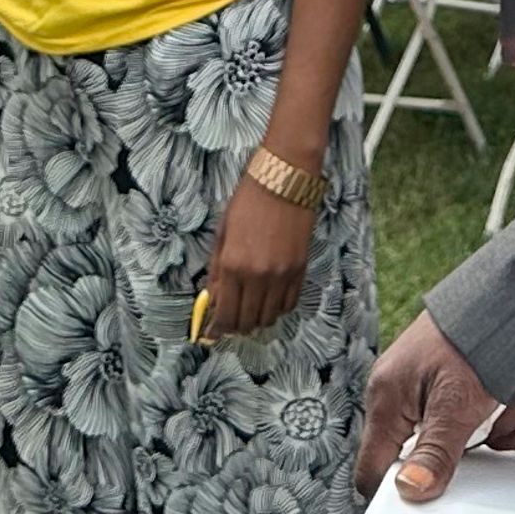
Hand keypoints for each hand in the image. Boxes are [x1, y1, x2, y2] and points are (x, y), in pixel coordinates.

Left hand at [199, 171, 316, 340]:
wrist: (284, 180)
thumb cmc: (248, 201)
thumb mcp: (223, 234)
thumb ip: (217, 270)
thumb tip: (213, 299)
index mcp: (233, 266)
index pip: (226, 314)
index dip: (218, 329)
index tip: (214, 333)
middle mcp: (258, 276)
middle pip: (247, 321)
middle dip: (236, 327)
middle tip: (231, 324)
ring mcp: (282, 275)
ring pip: (269, 317)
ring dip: (257, 320)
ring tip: (250, 312)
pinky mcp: (300, 269)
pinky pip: (289, 303)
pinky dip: (277, 308)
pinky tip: (269, 301)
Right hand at [353, 311, 514, 501]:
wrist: (514, 292)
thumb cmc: (474, 337)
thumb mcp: (455, 407)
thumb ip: (434, 454)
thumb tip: (410, 490)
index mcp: (386, 398)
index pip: (373, 468)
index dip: (400, 488)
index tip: (432, 495)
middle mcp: (402, 392)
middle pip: (424, 453)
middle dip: (467, 448)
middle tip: (493, 433)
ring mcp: (429, 385)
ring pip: (457, 434)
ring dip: (493, 427)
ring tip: (512, 407)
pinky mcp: (455, 379)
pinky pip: (474, 415)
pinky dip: (500, 413)